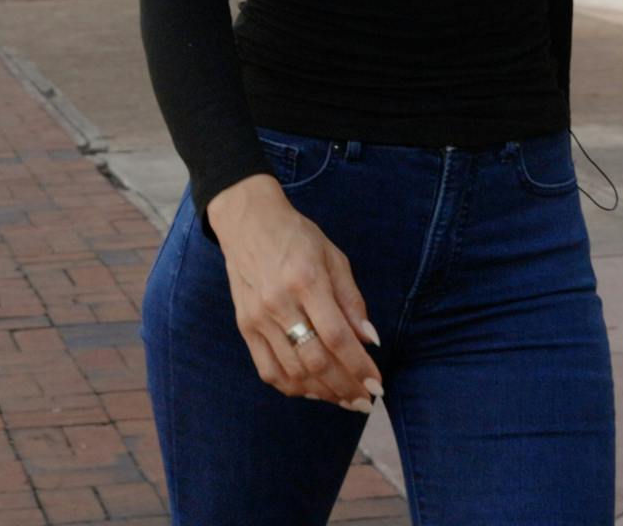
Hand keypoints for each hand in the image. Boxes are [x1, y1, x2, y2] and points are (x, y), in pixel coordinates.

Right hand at [206, 174, 384, 411]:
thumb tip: (370, 341)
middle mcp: (279, 302)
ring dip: (323, 393)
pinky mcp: (244, 326)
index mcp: (306, 280)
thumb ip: (352, 301)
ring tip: (344, 398)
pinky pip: (268, 370)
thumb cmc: (296, 236)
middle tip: (365, 400)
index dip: (359, 366)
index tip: (378, 385)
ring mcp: (257, 317)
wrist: (247, 222)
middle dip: (346, 387)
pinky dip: (293, 387)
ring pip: (293, 372)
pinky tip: (312, 390)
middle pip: (315, 361)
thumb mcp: (333, 257)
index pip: (337, 337)